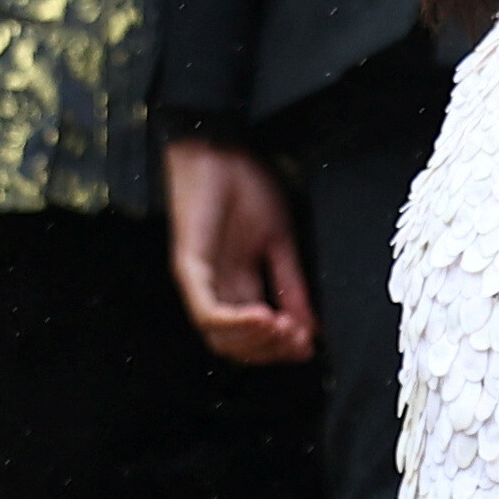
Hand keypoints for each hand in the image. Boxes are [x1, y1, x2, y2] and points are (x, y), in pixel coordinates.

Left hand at [165, 138, 317, 364]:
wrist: (222, 147)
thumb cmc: (246, 184)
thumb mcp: (281, 241)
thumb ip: (292, 285)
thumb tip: (310, 326)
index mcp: (238, 283)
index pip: (254, 335)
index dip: (280, 347)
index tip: (309, 346)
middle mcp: (216, 288)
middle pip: (236, 345)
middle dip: (270, 350)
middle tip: (299, 341)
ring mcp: (200, 280)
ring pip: (219, 337)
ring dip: (255, 341)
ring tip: (285, 329)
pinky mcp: (188, 267)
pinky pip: (206, 311)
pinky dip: (236, 322)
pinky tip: (264, 317)